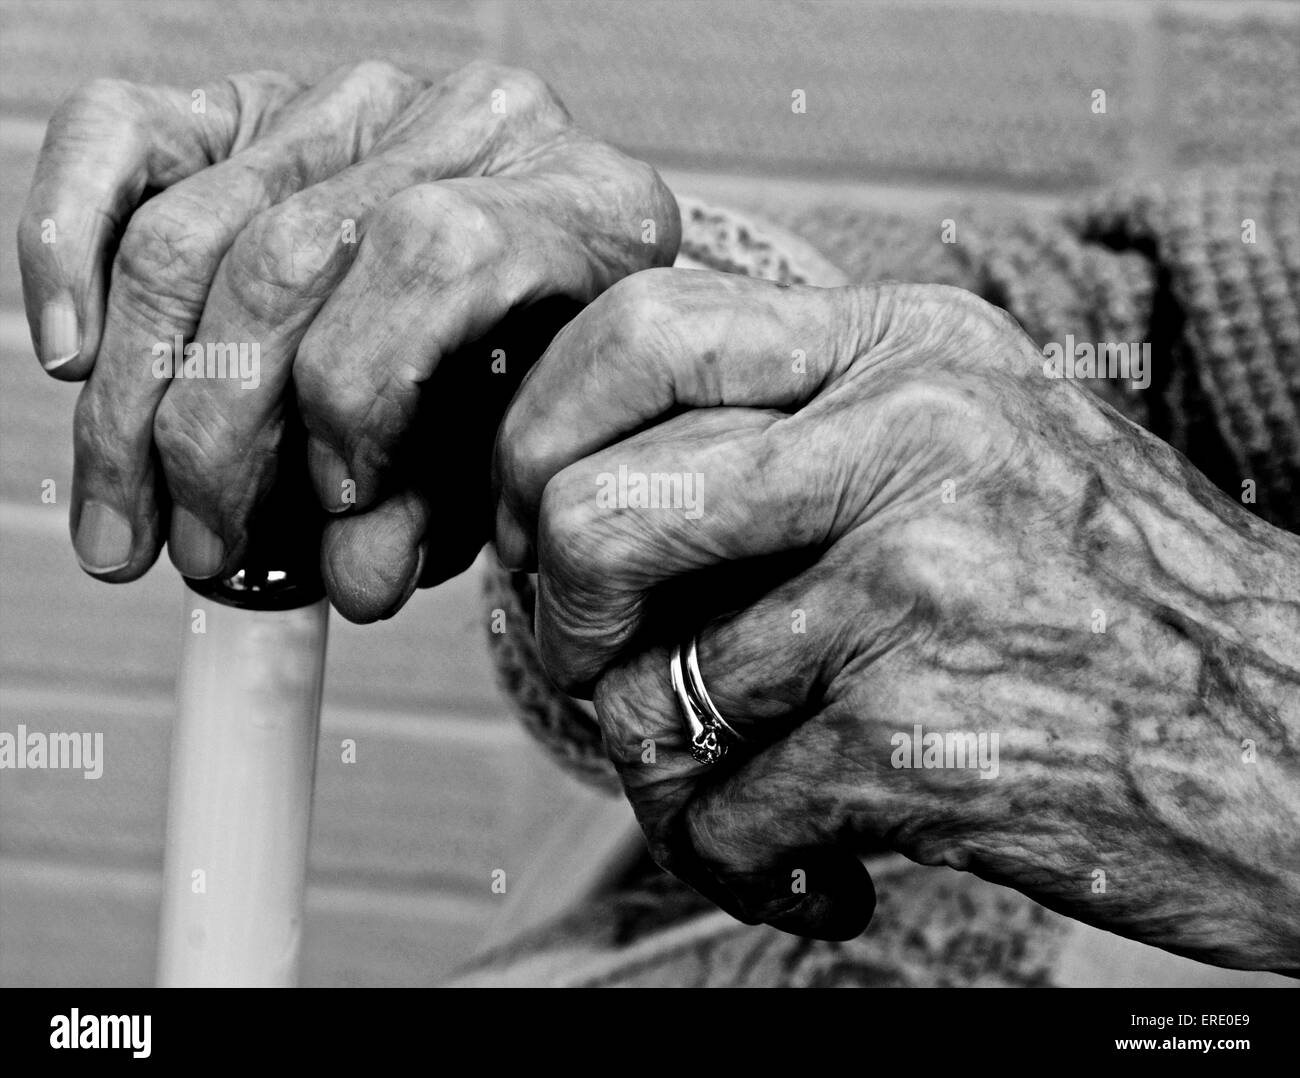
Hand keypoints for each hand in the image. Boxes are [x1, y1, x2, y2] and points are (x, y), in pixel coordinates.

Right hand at [19, 61, 677, 618]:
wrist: (545, 287)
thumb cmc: (537, 380)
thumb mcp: (522, 451)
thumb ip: (446, 506)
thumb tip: (352, 577)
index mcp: (578, 202)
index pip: (436, 257)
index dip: (362, 393)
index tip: (337, 504)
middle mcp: (468, 124)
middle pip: (289, 258)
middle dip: (218, 437)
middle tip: (202, 549)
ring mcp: (355, 102)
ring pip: (191, 233)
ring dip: (133, 401)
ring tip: (129, 517)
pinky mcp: (252, 103)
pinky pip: (119, 136)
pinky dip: (63, 242)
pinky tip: (68, 353)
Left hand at [493, 268, 1299, 969]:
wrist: (1292, 734)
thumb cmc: (1107, 585)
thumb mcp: (973, 432)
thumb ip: (804, 423)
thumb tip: (593, 475)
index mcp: (905, 348)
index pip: (638, 330)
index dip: (540, 438)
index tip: (551, 526)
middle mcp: (907, 444)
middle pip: (590, 515)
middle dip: (560, 621)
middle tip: (606, 665)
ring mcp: (912, 591)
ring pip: (642, 695)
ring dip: (663, 766)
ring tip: (736, 782)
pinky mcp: (919, 744)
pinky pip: (721, 814)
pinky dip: (736, 858)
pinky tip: (807, 863)